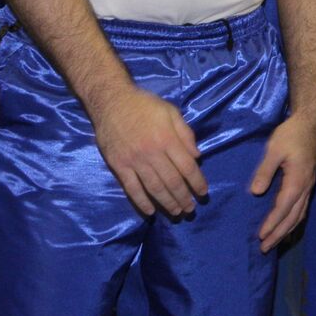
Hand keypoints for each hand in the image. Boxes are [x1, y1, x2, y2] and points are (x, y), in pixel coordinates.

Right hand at [93, 86, 207, 216]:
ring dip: (167, 203)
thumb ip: (185, 134)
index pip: (187, 167)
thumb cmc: (145, 105)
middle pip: (171, 181)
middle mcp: (152, 153)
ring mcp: (134, 161)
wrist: (111, 102)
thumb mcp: (171, 112)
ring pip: (153, 187)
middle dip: (183, 197)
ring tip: (176, 213)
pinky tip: (150, 211)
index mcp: (167, 139)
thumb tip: (197, 156)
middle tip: (191, 209)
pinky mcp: (118, 165)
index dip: (197, 182)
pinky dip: (141, 201)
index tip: (203, 193)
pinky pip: (131, 188)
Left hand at [251, 113, 315, 252]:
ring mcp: (309, 185)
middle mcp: (306, 187)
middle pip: (293, 216)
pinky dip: (294, 220)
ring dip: (287, 230)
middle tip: (265, 248)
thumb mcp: (274, 149)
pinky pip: (302, 207)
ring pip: (299, 214)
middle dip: (279, 233)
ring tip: (275, 242)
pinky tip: (288, 225)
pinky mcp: (308, 182)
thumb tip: (256, 192)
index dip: (272, 223)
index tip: (260, 237)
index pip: (283, 208)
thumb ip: (265, 171)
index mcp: (297, 181)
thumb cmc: (291, 134)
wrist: (310, 123)